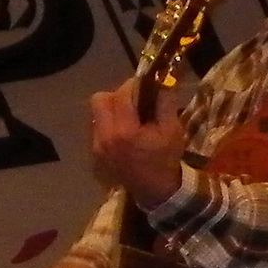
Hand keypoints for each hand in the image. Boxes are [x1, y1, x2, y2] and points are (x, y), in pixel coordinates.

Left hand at [90, 79, 185, 208]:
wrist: (155, 190)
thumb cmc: (166, 159)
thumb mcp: (172, 129)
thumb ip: (164, 101)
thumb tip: (162, 77)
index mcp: (124, 131)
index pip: (122, 93)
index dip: (136, 85)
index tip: (147, 88)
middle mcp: (105, 137)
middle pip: (100, 99)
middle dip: (118, 95)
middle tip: (136, 102)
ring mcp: (97, 146)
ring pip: (96, 112)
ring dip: (113, 108)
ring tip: (131, 117)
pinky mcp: (95, 152)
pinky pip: (98, 126)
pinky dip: (110, 122)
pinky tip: (125, 131)